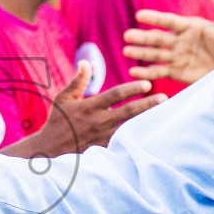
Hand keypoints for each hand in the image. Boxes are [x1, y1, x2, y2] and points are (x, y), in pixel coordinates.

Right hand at [17, 63, 165, 155]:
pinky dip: (137, 139)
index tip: (147, 84)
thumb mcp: (63, 99)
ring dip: (147, 122)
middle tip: (165, 98)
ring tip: (164, 117)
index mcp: (89, 107)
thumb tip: (86, 62)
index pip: (115, 95)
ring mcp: (102, 138)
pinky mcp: (103, 150)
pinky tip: (151, 137)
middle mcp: (98, 122)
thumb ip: (78, 81)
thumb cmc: (57, 122)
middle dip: (148, 105)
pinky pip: (123, 144)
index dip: (132, 89)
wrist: (48, 151)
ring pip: (129, 128)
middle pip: (129, 112)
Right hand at [121, 0, 213, 84]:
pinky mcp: (178, 73)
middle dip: (143, 38)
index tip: (140, 16)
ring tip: (127, 51)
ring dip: (141, 53)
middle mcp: (180, 41)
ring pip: (155, 54)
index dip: (155, 19)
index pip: (169, 21)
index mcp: (191, 27)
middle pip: (158, 38)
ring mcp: (178, 57)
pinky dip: (147, 73)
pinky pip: (160, 72)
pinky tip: (134, 73)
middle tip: (128, 36)